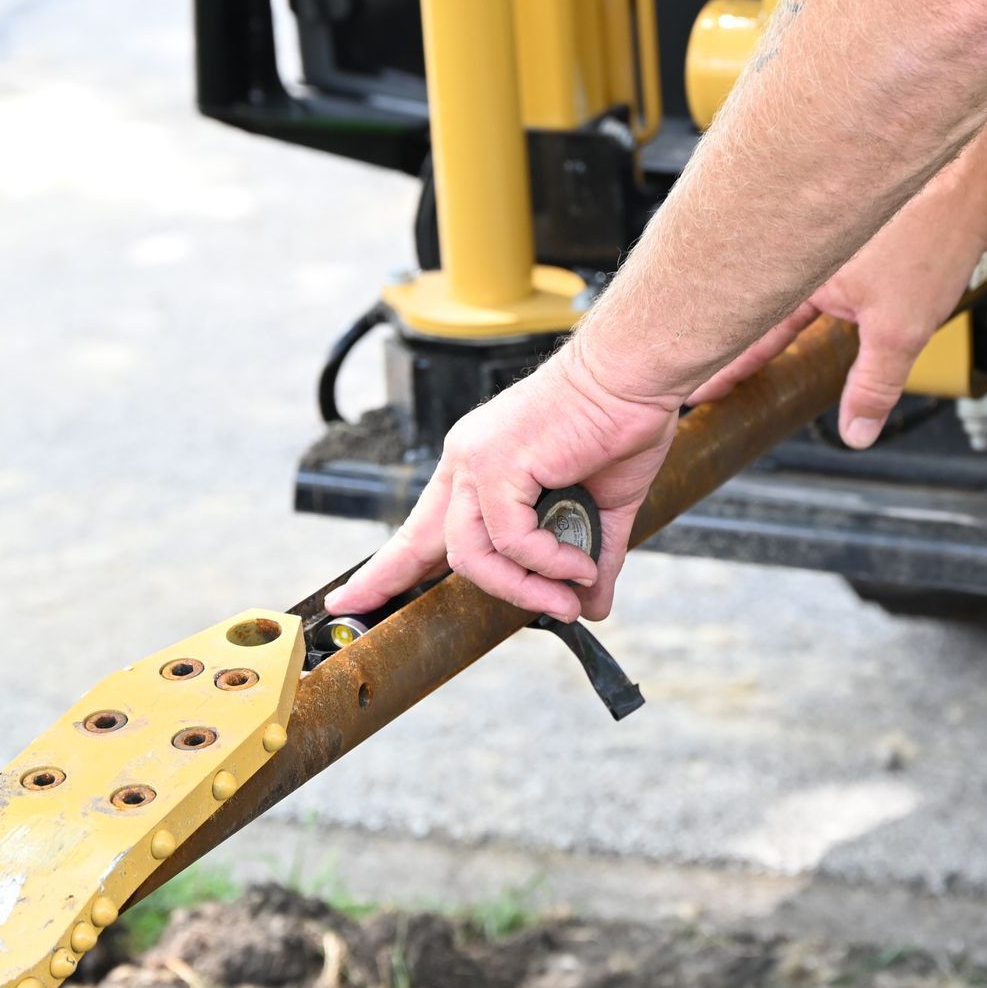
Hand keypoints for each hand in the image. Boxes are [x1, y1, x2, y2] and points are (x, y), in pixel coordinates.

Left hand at [324, 343, 677, 622]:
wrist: (635, 376)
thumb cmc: (620, 423)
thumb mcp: (600, 507)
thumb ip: (586, 558)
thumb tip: (593, 606)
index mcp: (480, 464)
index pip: (420, 527)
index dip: (388, 568)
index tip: (351, 599)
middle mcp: (466, 459)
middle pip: (430, 545)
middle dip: (415, 585)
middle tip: (471, 611)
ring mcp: (476, 459)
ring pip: (472, 554)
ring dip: (524, 588)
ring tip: (567, 597)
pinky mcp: (497, 462)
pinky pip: (510, 539)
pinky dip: (549, 562)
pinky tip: (579, 565)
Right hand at [688, 194, 984, 447]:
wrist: (969, 180)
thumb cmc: (931, 237)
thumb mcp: (901, 331)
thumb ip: (874, 386)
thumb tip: (856, 432)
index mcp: (800, 275)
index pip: (751, 334)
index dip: (726, 367)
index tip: (699, 389)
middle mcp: (798, 246)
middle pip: (757, 303)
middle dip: (736, 337)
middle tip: (709, 369)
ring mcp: (817, 231)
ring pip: (784, 280)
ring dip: (772, 308)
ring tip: (754, 340)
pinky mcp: (842, 221)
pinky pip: (809, 260)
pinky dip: (805, 283)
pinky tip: (822, 297)